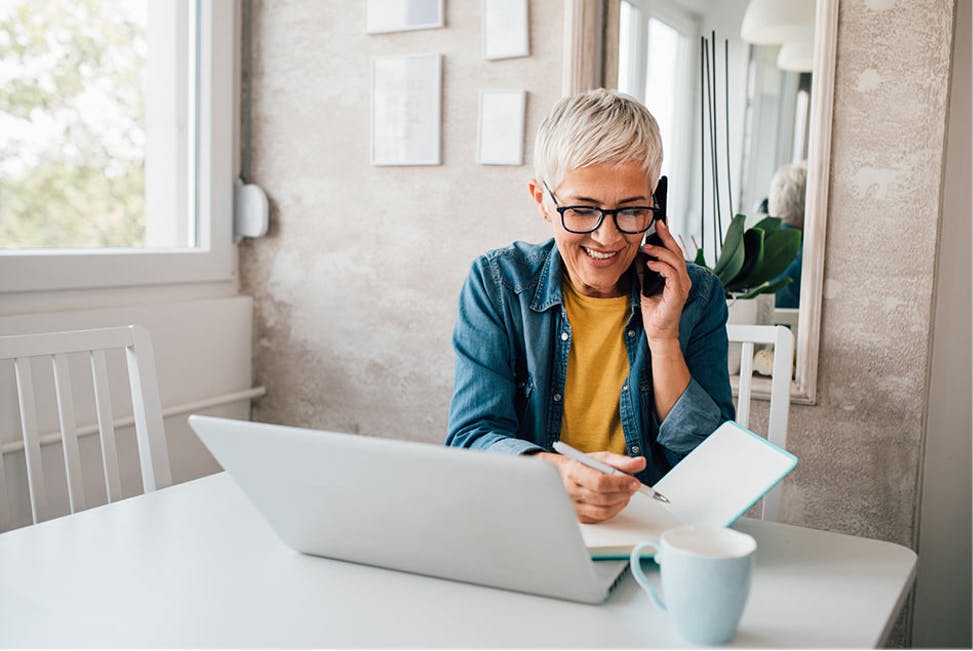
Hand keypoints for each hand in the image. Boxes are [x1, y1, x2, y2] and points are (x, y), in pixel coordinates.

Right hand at [535, 451, 646, 523]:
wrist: (562, 474)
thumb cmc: (583, 465)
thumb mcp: (601, 458)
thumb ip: (621, 461)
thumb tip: (640, 463)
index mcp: (574, 472)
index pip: (599, 482)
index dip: (620, 483)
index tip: (634, 481)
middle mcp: (571, 491)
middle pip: (603, 498)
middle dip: (624, 492)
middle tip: (633, 486)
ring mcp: (574, 506)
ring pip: (604, 511)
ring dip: (621, 502)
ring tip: (625, 492)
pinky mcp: (580, 517)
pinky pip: (602, 517)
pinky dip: (614, 509)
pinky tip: (616, 500)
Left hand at [638, 220, 691, 343]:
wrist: (658, 331)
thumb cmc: (654, 311)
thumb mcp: (646, 284)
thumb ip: (644, 270)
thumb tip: (638, 255)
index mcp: (677, 275)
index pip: (673, 252)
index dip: (667, 237)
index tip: (659, 224)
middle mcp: (683, 278)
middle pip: (677, 252)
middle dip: (667, 237)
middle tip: (657, 226)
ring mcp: (682, 285)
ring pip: (675, 260)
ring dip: (660, 252)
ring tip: (647, 248)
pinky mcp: (678, 293)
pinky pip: (672, 274)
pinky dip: (661, 266)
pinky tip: (650, 264)